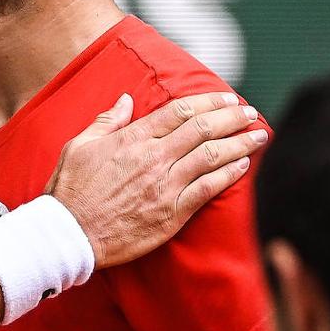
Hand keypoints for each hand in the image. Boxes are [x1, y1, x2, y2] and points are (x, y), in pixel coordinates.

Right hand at [45, 92, 265, 268]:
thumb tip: (125, 100)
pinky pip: (208, 189)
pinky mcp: (172, 212)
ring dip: (239, 142)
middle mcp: (153, 158)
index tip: (225, 97)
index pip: (179, 112)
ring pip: (211, 156)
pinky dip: (229, 175)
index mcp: (132, 139)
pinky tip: (243, 165)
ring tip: (258, 134)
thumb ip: (106, 121)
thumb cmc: (71, 189)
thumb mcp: (78, 145)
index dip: (207, 102)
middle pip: (202, 129)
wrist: (71, 233)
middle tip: (249, 111)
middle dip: (230, 117)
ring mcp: (165, 186)